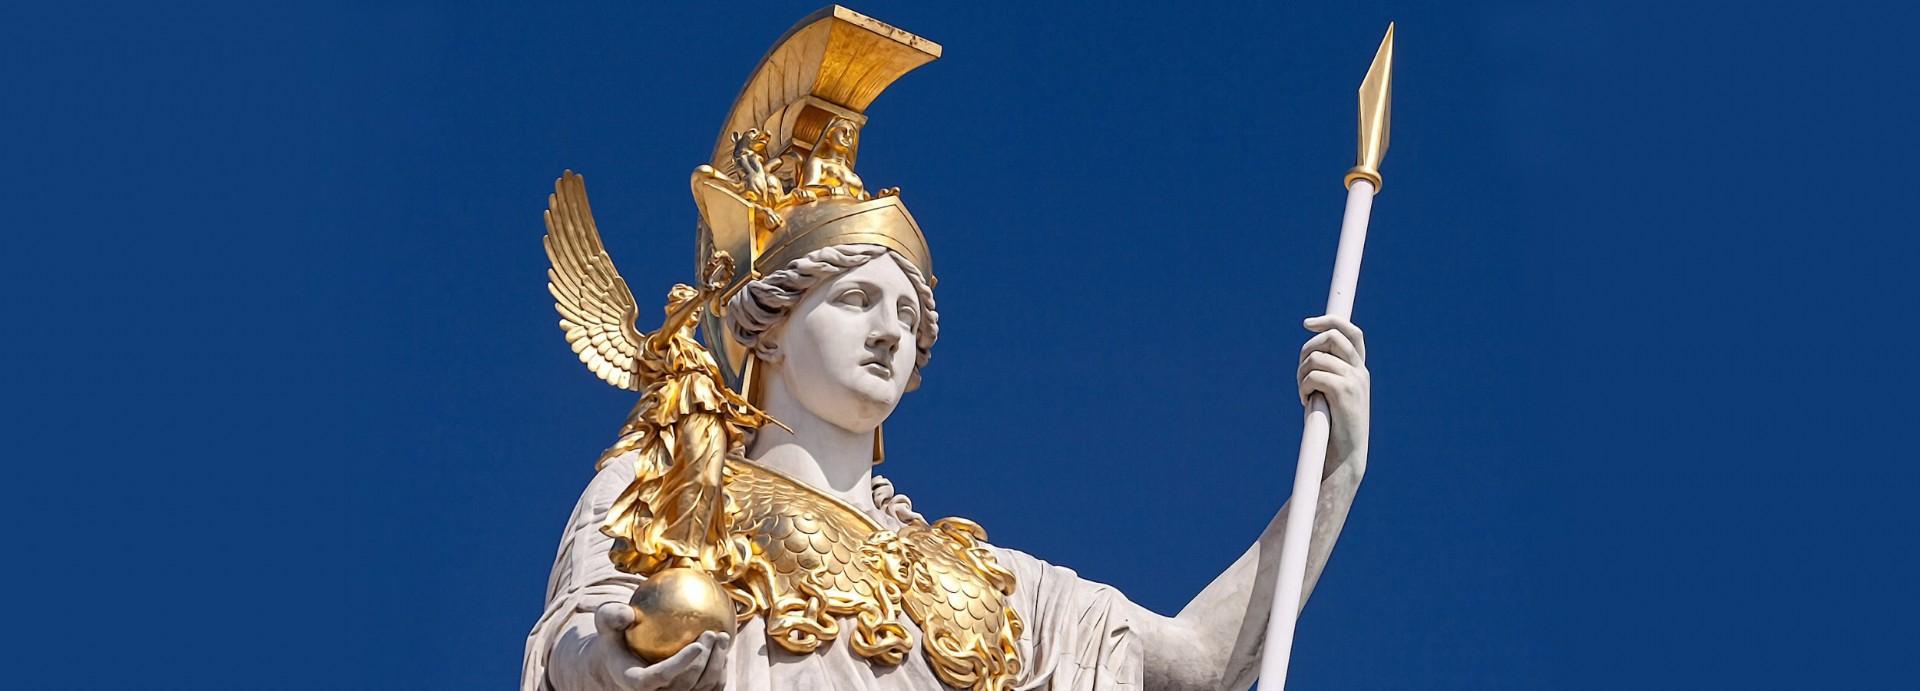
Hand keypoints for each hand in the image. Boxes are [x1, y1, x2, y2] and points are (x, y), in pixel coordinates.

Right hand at [591, 602, 730, 690]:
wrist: (621, 662)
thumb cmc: (615, 638)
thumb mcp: (605, 623)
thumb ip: (611, 616)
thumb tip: (627, 612)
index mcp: (637, 681)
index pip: (662, 676)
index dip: (681, 664)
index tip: (698, 645)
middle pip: (687, 684)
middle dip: (704, 661)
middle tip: (712, 633)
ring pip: (702, 689)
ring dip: (717, 665)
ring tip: (723, 637)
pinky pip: (710, 688)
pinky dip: (720, 671)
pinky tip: (723, 647)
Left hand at [1297, 316, 1370, 475]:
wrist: (1347, 457)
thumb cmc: (1335, 429)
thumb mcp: (1334, 396)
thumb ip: (1329, 373)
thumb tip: (1309, 354)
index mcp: (1360, 370)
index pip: (1351, 332)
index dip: (1330, 321)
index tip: (1307, 323)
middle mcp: (1360, 371)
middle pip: (1331, 336)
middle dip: (1307, 349)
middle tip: (1300, 372)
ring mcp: (1354, 380)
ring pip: (1317, 357)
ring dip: (1301, 374)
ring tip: (1304, 393)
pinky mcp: (1344, 391)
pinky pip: (1313, 375)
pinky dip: (1303, 387)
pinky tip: (1306, 402)